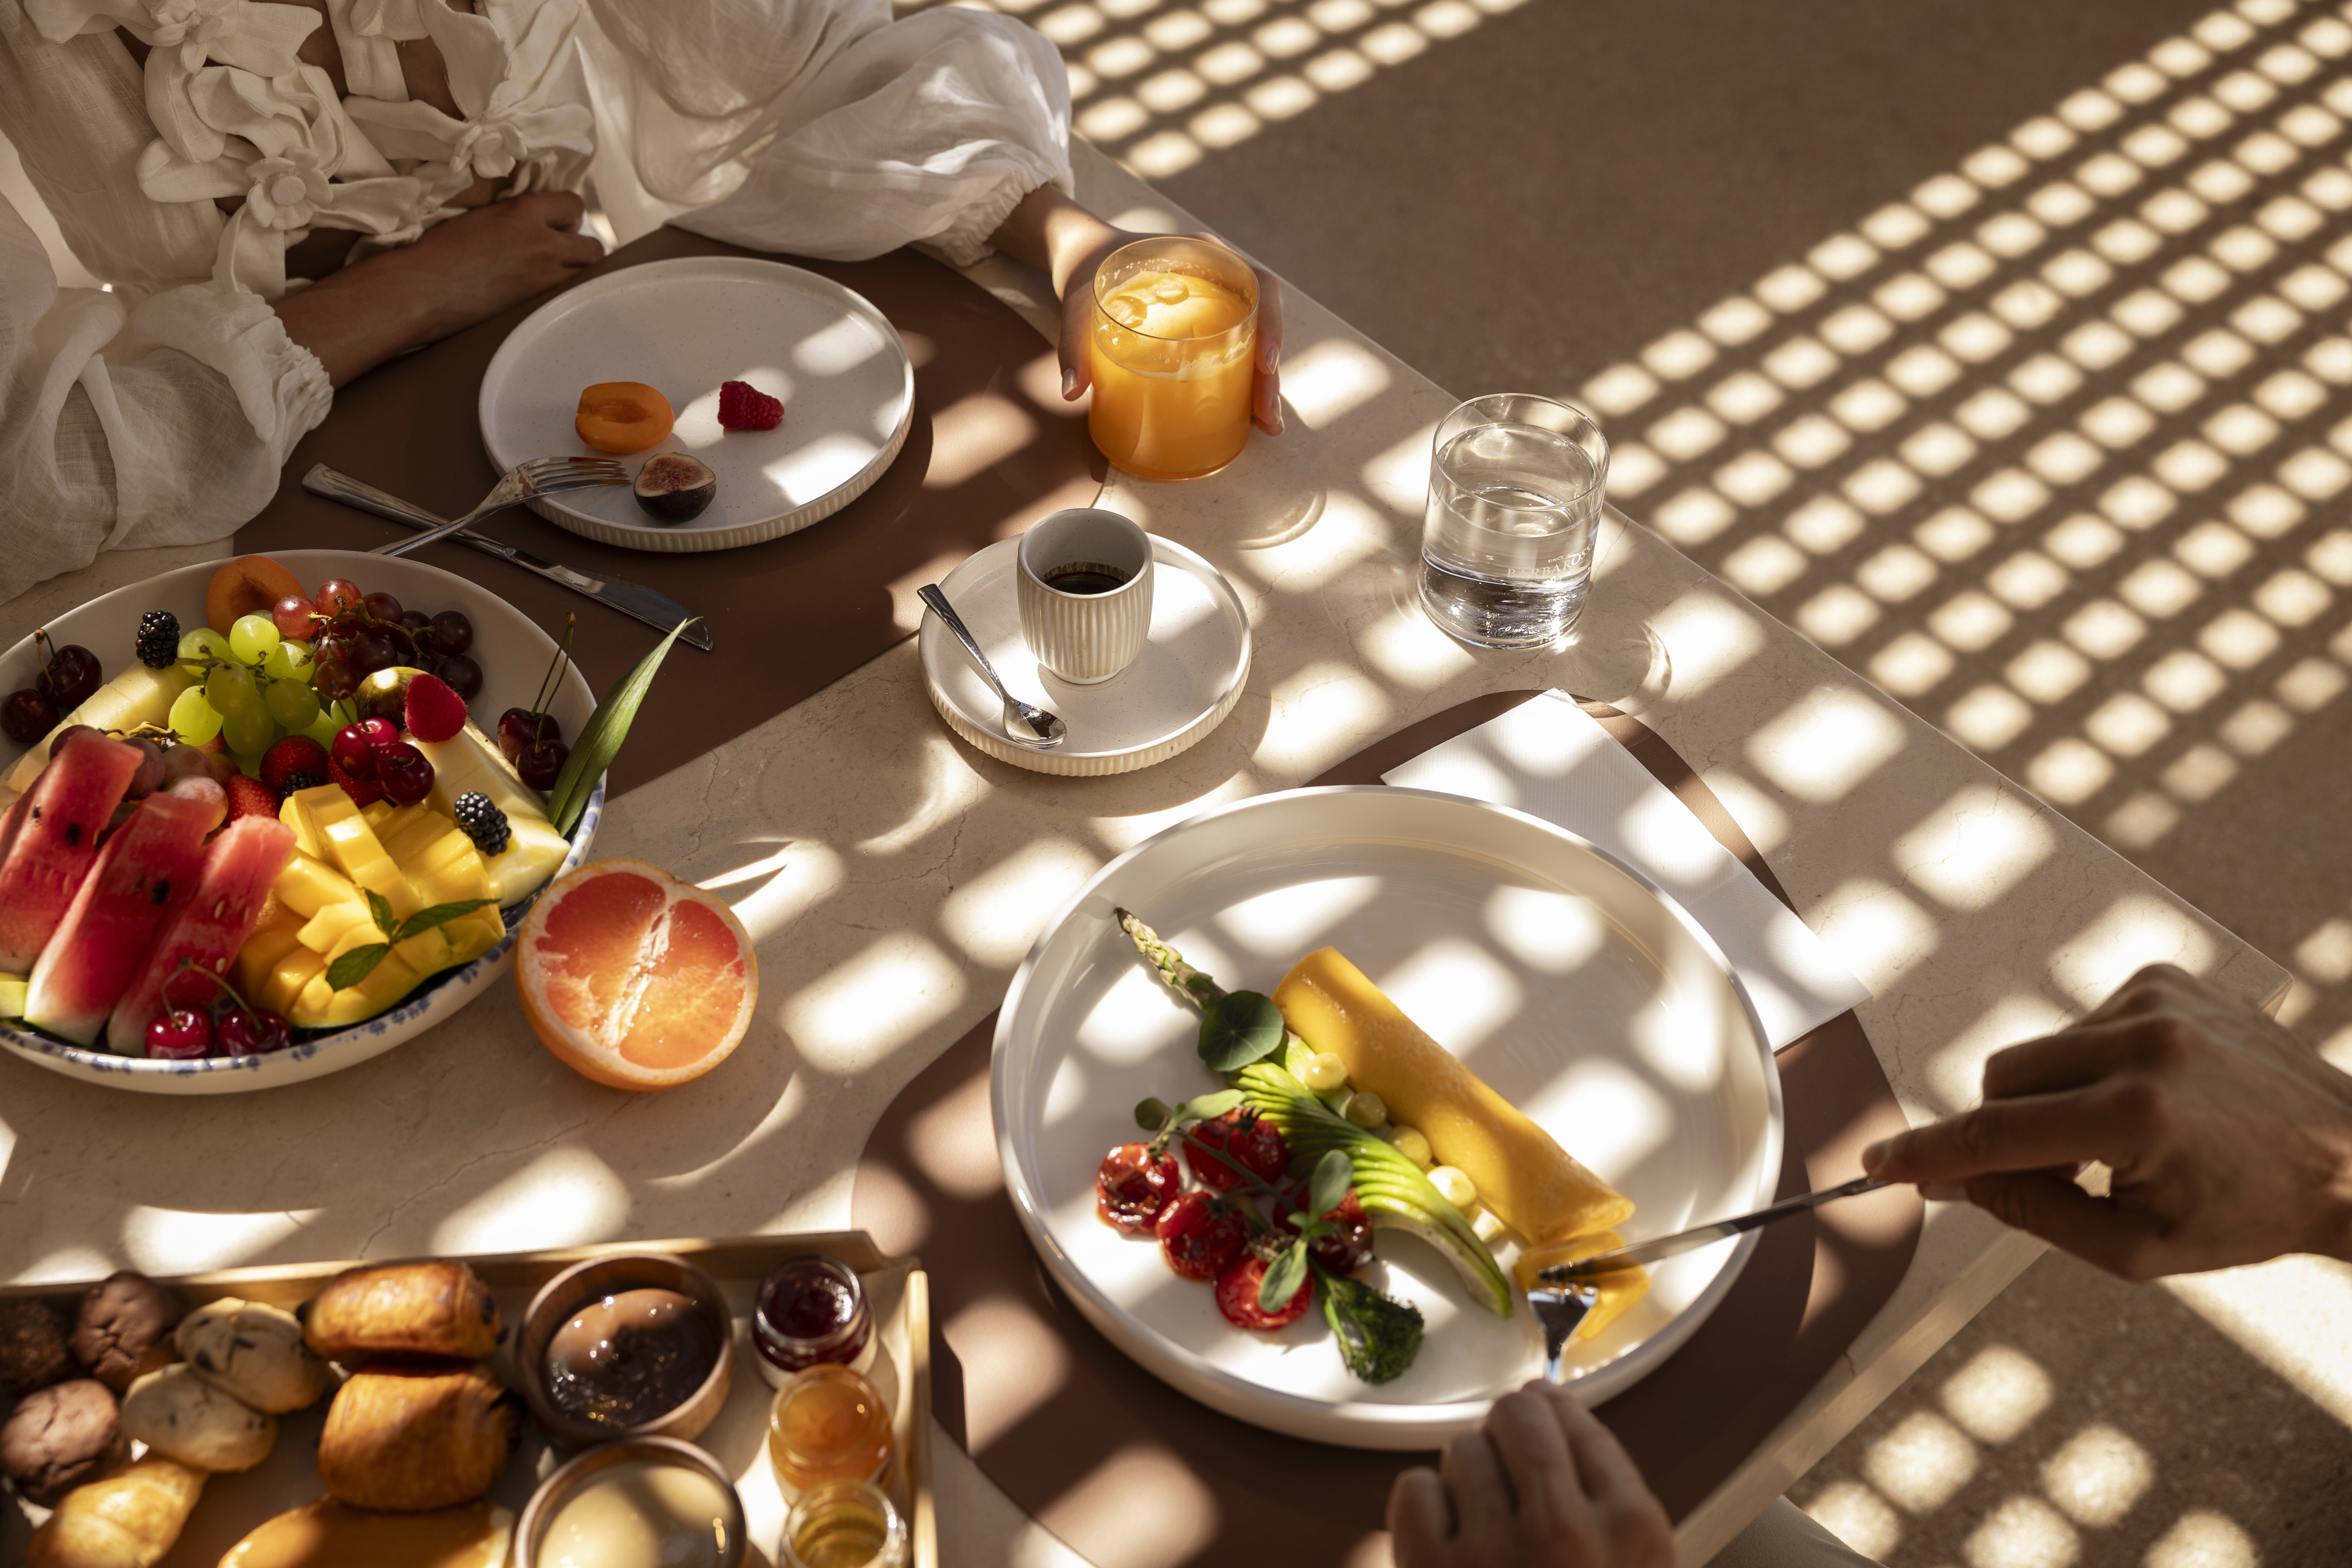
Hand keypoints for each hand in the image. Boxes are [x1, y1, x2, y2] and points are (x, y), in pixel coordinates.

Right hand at [276, 192, 603, 385]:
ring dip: (578, 274)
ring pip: (589, 274)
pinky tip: (548, 298)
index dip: (569, 218)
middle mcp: (542, 240)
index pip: (574, 205)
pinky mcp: (539, 303)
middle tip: (560, 257)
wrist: (420, 288)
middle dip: (580, 250)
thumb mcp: (477, 216)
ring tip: (556, 278)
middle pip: (592, 245)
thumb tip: (527, 223)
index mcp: (523, 211)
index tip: (557, 228)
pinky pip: (572, 297)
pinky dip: (567, 296)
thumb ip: (511, 218)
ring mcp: (544, 274)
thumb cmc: (436, 252)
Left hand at [988, 186, 1285, 434]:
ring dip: (1263, 384)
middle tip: (1266, 416)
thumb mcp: (1078, 301)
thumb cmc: (1086, 269)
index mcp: (1203, 256)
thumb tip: (1071, 392)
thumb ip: (1073, 341)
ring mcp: (1215, 304)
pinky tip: (1247, 418)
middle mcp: (1218, 279)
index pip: (1257, 284)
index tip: (1264, 363)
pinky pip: (1234, 353)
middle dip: (1269, 373)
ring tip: (1265, 425)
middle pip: (1262, 323)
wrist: (1082, 257)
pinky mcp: (1205, 328)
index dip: (1271, 323)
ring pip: (1254, 342)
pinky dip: (1243, 384)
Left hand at [1389, 1382, 1671, 1567]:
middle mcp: (1567, 1533)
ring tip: (1486, 1531)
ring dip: (1467, 1483)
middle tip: (1511, 1483)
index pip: (1579, 1422)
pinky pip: (1415, 1490)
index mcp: (1634, 1530)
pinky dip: (1425, 1513)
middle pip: (1518, 1414)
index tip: (1545, 1432)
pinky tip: (1448, 1547)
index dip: (1554, 1422)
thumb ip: (1606, 1489)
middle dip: (1508, 1437)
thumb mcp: (1633, 1562)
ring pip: (1463, 1449)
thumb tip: (1545, 1392)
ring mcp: (1494, 1554)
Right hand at [1862, 963, 2351, 1278]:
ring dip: (2054, 1095)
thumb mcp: (2134, 1248)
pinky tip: (2147, 1089)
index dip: (1926, 1153)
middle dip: (2009, 1129)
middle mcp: (2140, 1044)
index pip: (1992, 1134)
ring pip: (2036, 1051)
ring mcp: (2154, 1001)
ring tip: (2124, 1131)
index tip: (1878, 1163)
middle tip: (2066, 1169)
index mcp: (2133, 1118)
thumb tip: (1949, 1181)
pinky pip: (2080, 1020)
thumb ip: (2029, 1210)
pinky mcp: (2166, 977)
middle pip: (2001, 1081)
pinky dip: (2092, 1060)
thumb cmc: (2249, 1211)